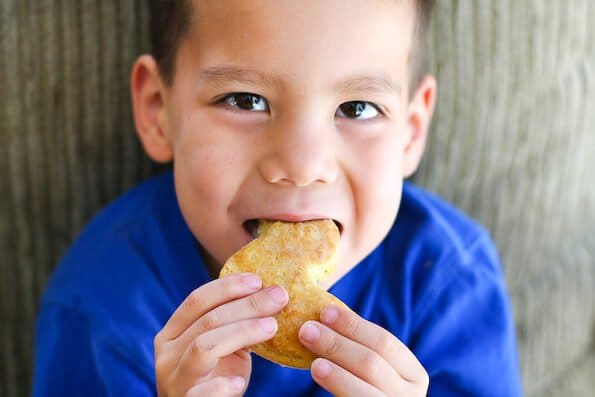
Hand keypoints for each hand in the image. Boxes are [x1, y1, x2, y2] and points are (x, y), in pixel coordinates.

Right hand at [154, 273, 288, 396]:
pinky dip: (221, 386)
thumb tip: (271, 294)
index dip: (227, 287)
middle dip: (247, 305)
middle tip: (279, 297)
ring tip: (272, 326)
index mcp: (172, 333)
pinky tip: (239, 381)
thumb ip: (234, 324)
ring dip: (242, 332)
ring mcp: (175, 380)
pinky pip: (202, 393)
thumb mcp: (221, 346)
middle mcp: (168, 354)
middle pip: (208, 320)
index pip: (196, 300)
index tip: (258, 280)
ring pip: (204, 347)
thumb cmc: (215, 377)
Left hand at [298, 306, 427, 395]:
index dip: (354, 326)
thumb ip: (357, 348)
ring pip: (364, 391)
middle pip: (372, 364)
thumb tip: (324, 317)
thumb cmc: (365, 389)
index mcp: (413, 374)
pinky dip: (337, 387)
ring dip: (336, 373)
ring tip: (313, 362)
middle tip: (307, 330)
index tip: (325, 312)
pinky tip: (319, 375)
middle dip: (337, 344)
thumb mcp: (372, 370)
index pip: (385, 342)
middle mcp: (411, 396)